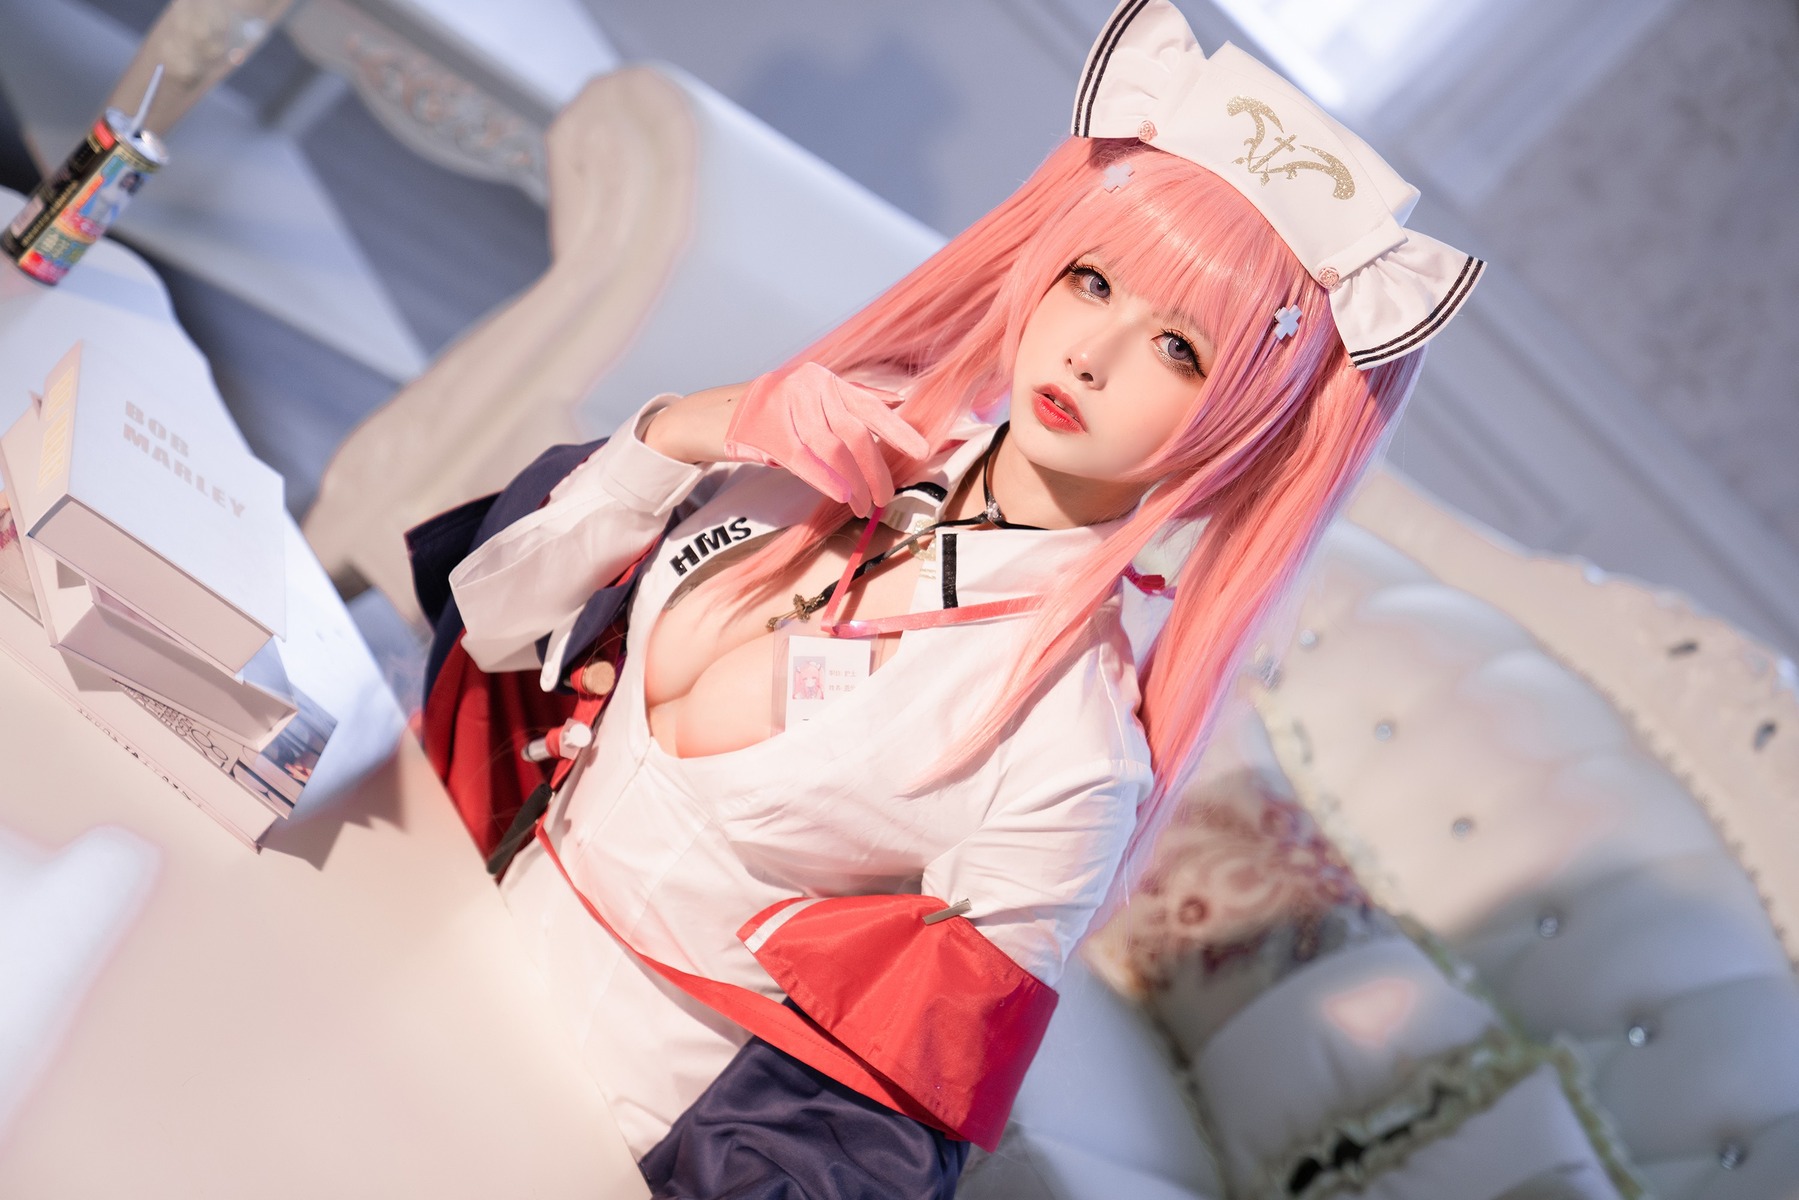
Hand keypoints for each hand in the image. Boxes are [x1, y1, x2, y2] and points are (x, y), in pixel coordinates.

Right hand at [723, 363, 928, 515]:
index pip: (870, 404)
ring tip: (864, 505)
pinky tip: (842, 496)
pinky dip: (826, 480)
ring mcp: (786, 407)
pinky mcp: (766, 432)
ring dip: (853, 482)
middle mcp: (810, 387)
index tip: (922, 450)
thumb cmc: (775, 410)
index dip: (898, 429)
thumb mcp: (815, 396)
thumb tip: (898, 401)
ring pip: (831, 449)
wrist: (719, 414)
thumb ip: (853, 400)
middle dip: (874, 468)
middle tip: (885, 496)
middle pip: (854, 431)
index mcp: (827, 379)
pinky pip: (804, 460)